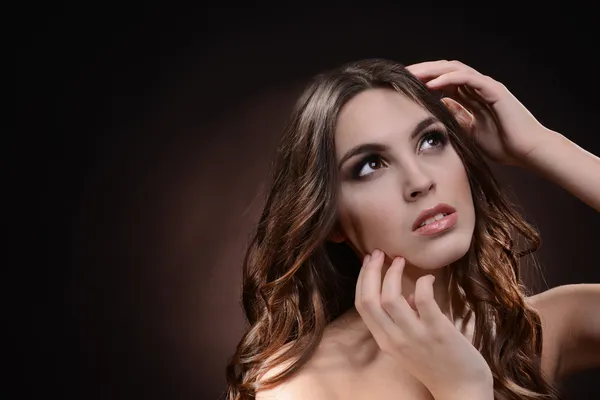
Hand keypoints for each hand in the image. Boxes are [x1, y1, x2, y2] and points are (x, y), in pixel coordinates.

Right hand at [355, 250, 492, 398]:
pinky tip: (428, 278)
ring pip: (390, 298)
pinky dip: (422, 283)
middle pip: (369, 300)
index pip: (362, 305)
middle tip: (379, 253)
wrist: (462, 391)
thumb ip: (402, 322)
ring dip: (392, 273)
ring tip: (400, 260)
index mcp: (385, 340)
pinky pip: (422, 300)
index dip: (362, 279)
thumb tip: (404, 295)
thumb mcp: (409, 345)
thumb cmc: (438, 365)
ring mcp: (415, 336)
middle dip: (370, 271)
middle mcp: (394, 339)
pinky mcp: (437, 332)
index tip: (369, 262)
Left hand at [406, 59, 552, 166]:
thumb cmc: (503, 146)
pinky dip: (448, 79)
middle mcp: (478, 88)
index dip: (423, 81)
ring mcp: (486, 86)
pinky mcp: (494, 90)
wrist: (527, 152)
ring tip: (412, 74)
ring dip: (431, 70)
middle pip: (445, 71)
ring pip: (454, 69)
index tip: (402, 86)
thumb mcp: (470, 133)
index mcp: (472, 97)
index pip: (442, 82)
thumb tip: (439, 107)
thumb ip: (457, 118)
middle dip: (423, 71)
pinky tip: (432, 84)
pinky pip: (467, 78)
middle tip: (400, 75)